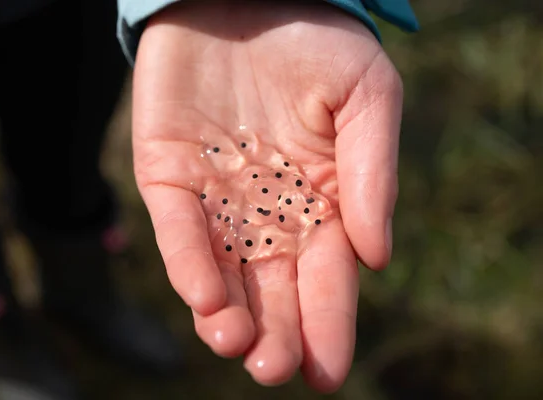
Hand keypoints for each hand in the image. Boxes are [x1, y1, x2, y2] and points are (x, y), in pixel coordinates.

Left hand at [132, 0, 401, 392]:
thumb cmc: (314, 40)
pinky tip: (205, 298)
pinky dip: (190, 263)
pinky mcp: (168, 176)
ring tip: (236, 346)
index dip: (328, 324)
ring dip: (228, 315)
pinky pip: (178, 229)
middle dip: (275, 334)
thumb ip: (373, 174)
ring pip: (221, 272)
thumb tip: (377, 257)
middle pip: (272, 288)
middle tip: (276, 371)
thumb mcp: (367, 95)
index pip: (327, 275)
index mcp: (320, 201)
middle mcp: (267, 211)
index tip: (327, 371)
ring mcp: (216, 197)